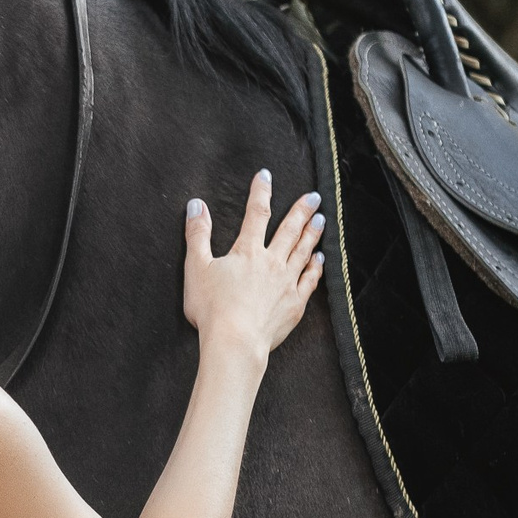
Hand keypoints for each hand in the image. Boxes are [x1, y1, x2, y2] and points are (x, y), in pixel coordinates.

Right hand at [181, 171, 324, 360]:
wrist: (235, 342)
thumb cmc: (212, 308)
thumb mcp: (196, 268)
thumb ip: (197, 235)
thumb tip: (196, 206)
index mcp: (247, 251)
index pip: (256, 213)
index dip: (261, 192)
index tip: (266, 175)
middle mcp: (271, 262)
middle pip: (289, 230)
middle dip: (301, 210)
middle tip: (313, 196)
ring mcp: (286, 283)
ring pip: (303, 251)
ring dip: (312, 233)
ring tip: (321, 219)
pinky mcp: (294, 304)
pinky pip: (309, 280)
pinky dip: (315, 267)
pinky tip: (319, 259)